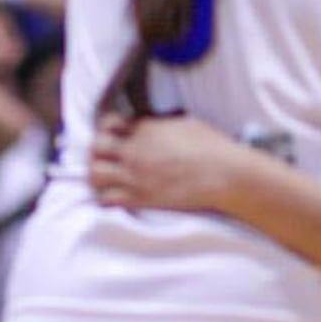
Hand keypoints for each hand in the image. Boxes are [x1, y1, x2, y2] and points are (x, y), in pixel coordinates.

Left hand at [87, 112, 244, 216]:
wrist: (225, 175)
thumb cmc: (212, 146)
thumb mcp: (185, 122)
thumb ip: (162, 123)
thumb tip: (154, 123)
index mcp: (146, 128)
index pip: (108, 123)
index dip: (107, 128)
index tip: (113, 135)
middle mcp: (135, 150)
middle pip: (95, 147)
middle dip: (97, 151)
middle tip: (105, 157)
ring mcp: (135, 175)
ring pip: (95, 173)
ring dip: (97, 174)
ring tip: (106, 178)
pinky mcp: (141, 198)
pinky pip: (107, 199)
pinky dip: (106, 198)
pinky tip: (114, 197)